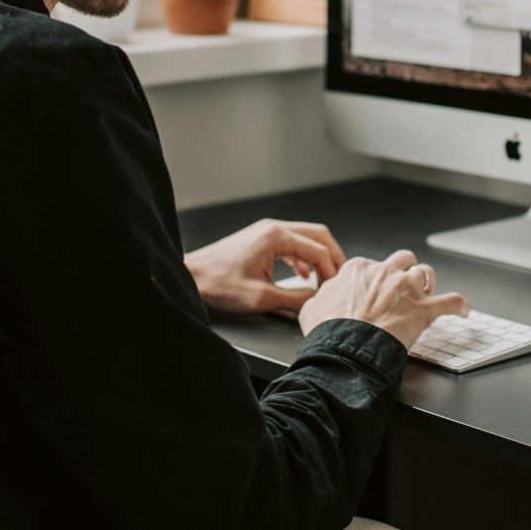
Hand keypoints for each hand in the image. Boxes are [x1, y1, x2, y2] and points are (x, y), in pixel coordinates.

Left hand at [185, 219, 347, 318]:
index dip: (332, 271)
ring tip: (324, 280)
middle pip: (318, 235)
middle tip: (339, 280)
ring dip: (318, 257)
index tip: (333, 291)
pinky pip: (292, 243)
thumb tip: (317, 301)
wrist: (191, 277)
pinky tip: (303, 275)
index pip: (319, 250)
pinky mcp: (260, 240)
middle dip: (332, 257)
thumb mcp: (262, 298)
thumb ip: (295, 298)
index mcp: (276, 236)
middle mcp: (273, 228)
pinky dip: (303, 257)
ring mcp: (266, 232)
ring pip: (306, 238)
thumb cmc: (219, 285)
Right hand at [297, 249, 469, 348]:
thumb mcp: (313, 308)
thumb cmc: (327, 332)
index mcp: (359, 269)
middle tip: (404, 287)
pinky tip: (463, 311)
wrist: (343, 349)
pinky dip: (460, 306)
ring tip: (429, 293)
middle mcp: (385, 272)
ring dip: (428, 283)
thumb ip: (322, 297)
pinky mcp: (424, 309)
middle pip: (403, 259)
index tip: (376, 290)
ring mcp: (407, 289)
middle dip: (405, 270)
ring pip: (426, 273)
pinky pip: (452, 302)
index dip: (376, 278)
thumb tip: (321, 299)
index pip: (372, 264)